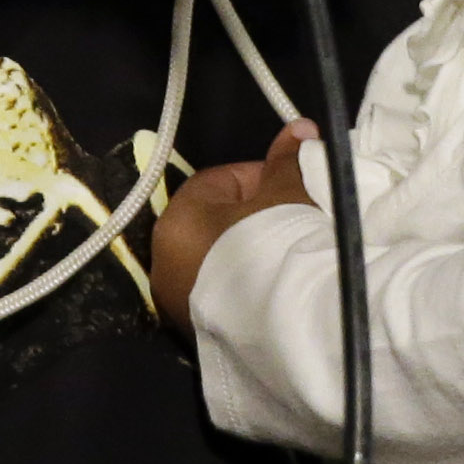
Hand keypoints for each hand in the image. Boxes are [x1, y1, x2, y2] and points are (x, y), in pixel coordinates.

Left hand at [150, 120, 316, 332]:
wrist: (285, 332)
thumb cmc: (277, 250)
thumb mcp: (287, 196)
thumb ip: (288, 161)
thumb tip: (299, 127)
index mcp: (177, 220)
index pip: (219, 180)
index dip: (262, 177)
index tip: (295, 188)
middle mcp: (164, 261)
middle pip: (217, 222)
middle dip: (257, 217)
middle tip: (298, 220)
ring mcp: (178, 304)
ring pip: (220, 261)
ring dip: (252, 253)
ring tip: (292, 256)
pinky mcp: (199, 336)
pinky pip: (224, 295)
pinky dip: (249, 287)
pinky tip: (280, 288)